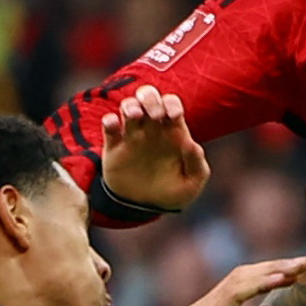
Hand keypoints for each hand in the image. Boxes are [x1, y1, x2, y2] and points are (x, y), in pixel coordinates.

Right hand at [99, 85, 208, 211]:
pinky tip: (114, 127)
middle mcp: (151, 129)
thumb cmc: (171, 193)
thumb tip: (193, 145)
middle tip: (155, 115)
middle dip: (150, 98)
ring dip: (130, 105)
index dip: (171, 103)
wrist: (143, 209)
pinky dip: (109, 120)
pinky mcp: (114, 147)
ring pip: (127, 105)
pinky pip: (108, 124)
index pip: (171, 103)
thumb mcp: (191, 184)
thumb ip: (197, 164)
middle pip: (148, 96)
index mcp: (172, 131)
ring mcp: (131, 136)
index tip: (173, 116)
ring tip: (135, 117)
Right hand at [158, 255, 303, 305]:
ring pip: (240, 278)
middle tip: (305, 262)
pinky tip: (282, 279)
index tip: (296, 274)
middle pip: (241, 275)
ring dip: (272, 270)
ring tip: (300, 267)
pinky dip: (260, 283)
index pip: (239, 284)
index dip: (267, 275)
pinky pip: (236, 293)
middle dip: (274, 266)